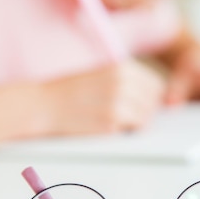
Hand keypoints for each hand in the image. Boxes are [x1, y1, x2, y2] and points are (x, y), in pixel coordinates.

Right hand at [41, 60, 164, 134]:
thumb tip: (155, 96)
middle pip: (153, 102)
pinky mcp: (110, 122)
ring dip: (135, 122)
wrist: (44, 104)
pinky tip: (108, 126)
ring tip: (115, 121)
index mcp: (122, 67)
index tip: (137, 104)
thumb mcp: (102, 74)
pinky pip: (133, 129)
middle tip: (126, 116)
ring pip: (146, 117)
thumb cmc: (71, 92)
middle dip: (144, 111)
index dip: (149, 98)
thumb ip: (128, 81)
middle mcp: (122, 82)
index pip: (156, 85)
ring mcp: (117, 102)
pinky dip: (125, 131)